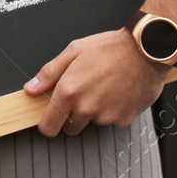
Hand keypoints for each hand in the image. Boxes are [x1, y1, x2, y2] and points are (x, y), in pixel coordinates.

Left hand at [23, 29, 166, 137]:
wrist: (145, 50)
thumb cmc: (110, 48)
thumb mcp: (74, 51)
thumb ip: (49, 73)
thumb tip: (31, 88)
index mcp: (69, 91)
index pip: (49, 127)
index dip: (48, 124)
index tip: (52, 118)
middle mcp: (86, 108)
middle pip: (70, 129)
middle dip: (72, 116)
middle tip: (83, 94)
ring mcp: (106, 116)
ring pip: (92, 123)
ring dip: (94, 111)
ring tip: (103, 87)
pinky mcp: (124, 119)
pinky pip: (113, 121)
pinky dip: (113, 111)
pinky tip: (118, 92)